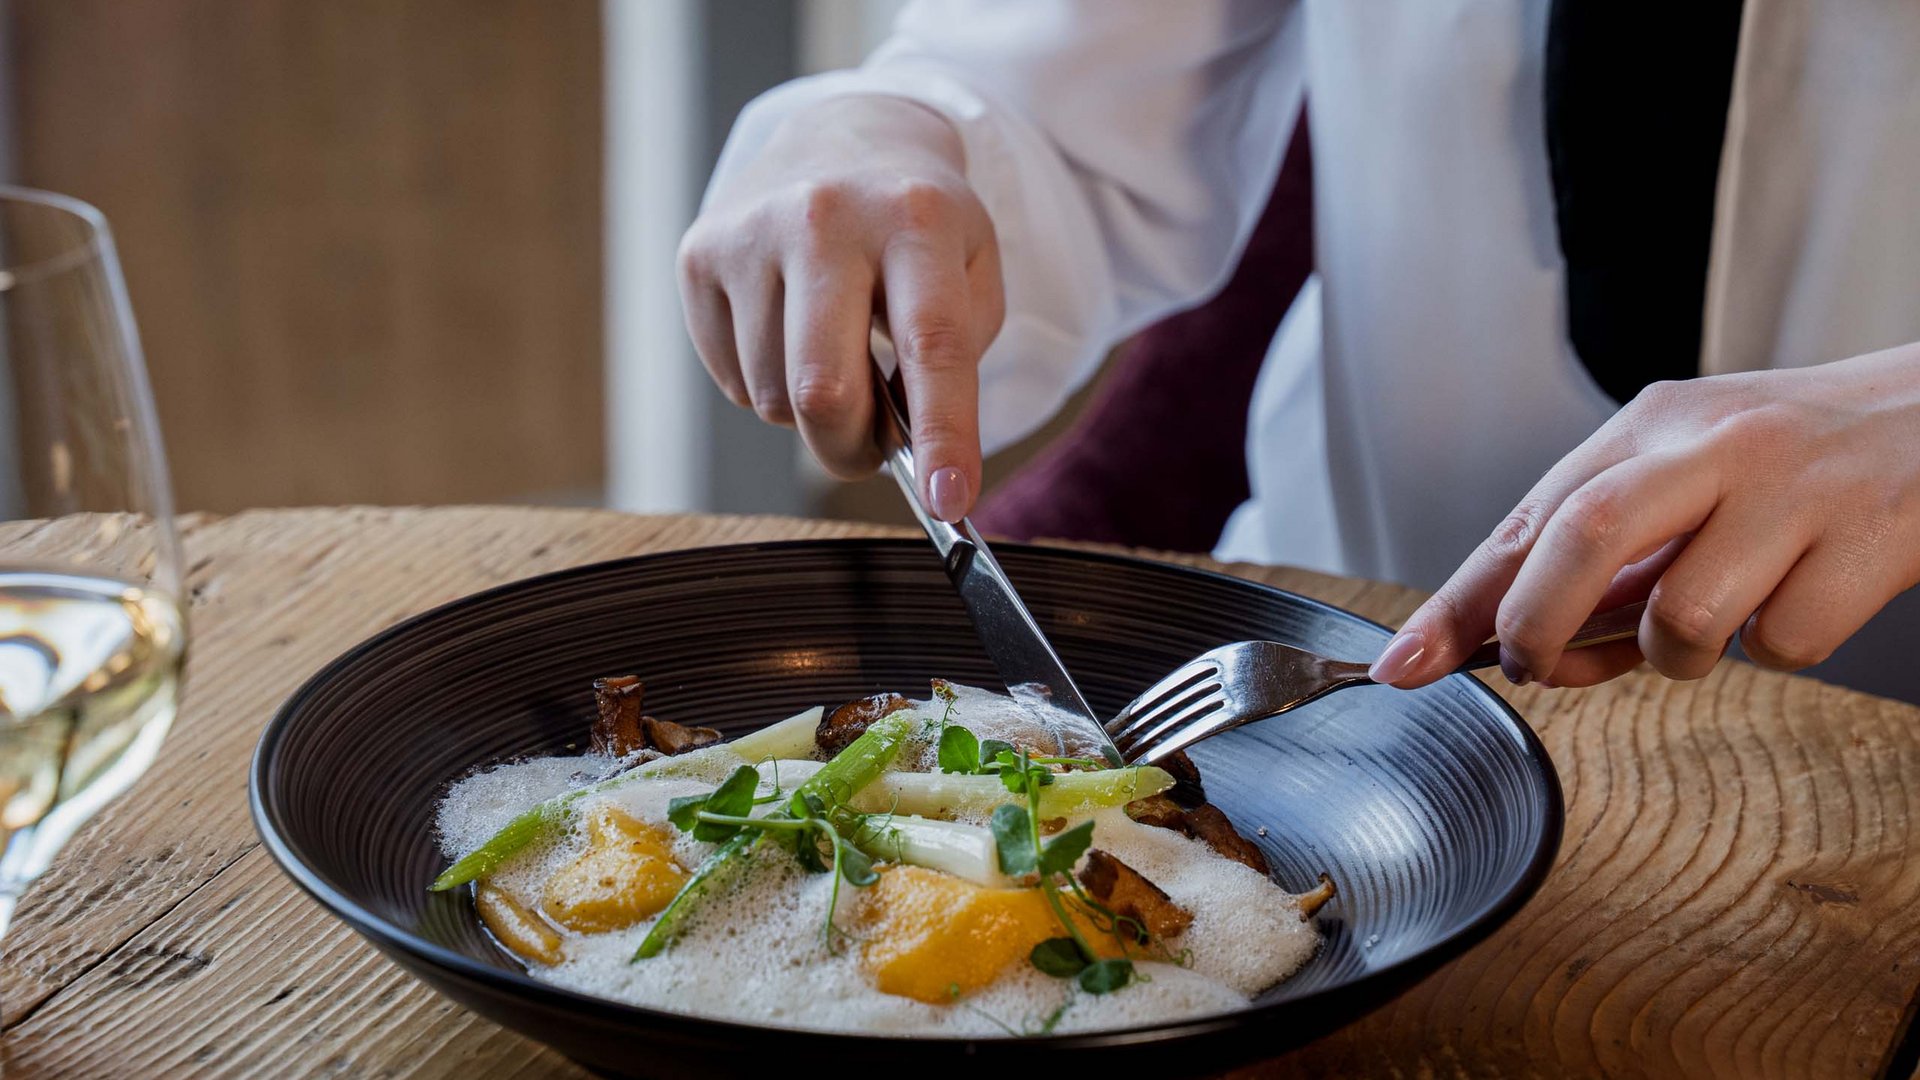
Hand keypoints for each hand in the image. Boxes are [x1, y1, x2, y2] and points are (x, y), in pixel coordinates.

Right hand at [678, 94, 1003, 520]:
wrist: (842, 136)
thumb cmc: (917, 227)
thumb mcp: (972, 268)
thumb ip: (956, 357)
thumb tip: (908, 449)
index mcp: (917, 218)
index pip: (932, 343)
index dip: (944, 433)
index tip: (950, 501)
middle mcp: (827, 216)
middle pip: (825, 389)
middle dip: (852, 449)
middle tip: (874, 452)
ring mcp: (753, 233)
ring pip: (774, 397)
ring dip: (810, 410)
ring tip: (833, 353)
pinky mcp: (701, 255)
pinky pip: (731, 380)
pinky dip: (765, 384)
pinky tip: (788, 331)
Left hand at [1369, 343, 1919, 688]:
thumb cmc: (1800, 457)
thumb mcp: (1691, 469)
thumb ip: (1610, 547)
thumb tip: (1521, 644)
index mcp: (1653, 425)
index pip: (1528, 518)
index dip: (1457, 601)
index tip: (1401, 663)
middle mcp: (1716, 444)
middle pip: (1583, 537)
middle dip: (1538, 625)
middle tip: (1537, 669)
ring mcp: (1795, 491)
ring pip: (1685, 617)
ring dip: (1678, 657)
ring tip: (1718, 620)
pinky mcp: (1872, 540)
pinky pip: (1785, 644)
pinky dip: (1782, 647)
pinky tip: (1805, 598)